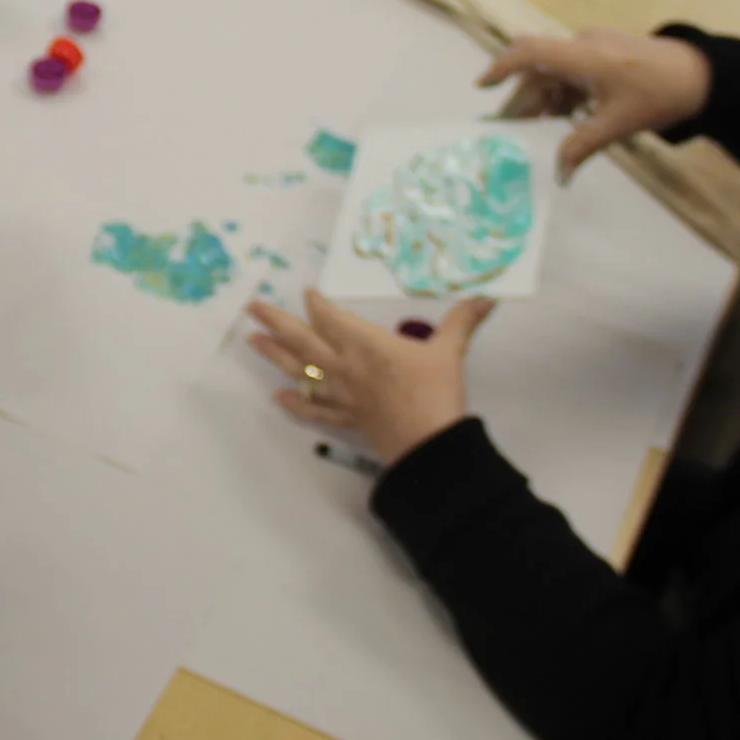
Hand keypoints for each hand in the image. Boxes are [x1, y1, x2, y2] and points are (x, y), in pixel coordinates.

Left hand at [249, 290, 494, 465]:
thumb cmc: (436, 394)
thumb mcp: (451, 351)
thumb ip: (463, 321)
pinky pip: (315, 409)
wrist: (430, 446)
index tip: (307, 293)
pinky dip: (296, 403)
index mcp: (366, 344)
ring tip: (252, 341)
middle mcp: (345, 366)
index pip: (331, 318)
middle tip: (252, 307)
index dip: (317, 304)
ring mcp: (342, 395)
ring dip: (274, 356)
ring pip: (300, 371)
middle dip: (276, 321)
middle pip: (302, 339)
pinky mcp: (347, 419)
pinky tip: (279, 397)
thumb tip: (487, 297)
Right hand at [478, 31, 712, 177]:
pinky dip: (562, 95)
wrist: (703, 76)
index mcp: (583, 56)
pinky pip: (571, 73)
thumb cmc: (659, 95)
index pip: (529, 52)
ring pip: (554, 73)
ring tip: (535, 131)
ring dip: (542, 100)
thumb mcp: (618, 125)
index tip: (482, 86)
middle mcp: (582, 46)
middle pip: (538, 70)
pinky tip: (562, 119)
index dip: (501, 67)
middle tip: (509, 131)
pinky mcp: (604, 55)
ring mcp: (594, 48)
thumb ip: (581, 147)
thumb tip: (558, 174)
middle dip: (521, 100)